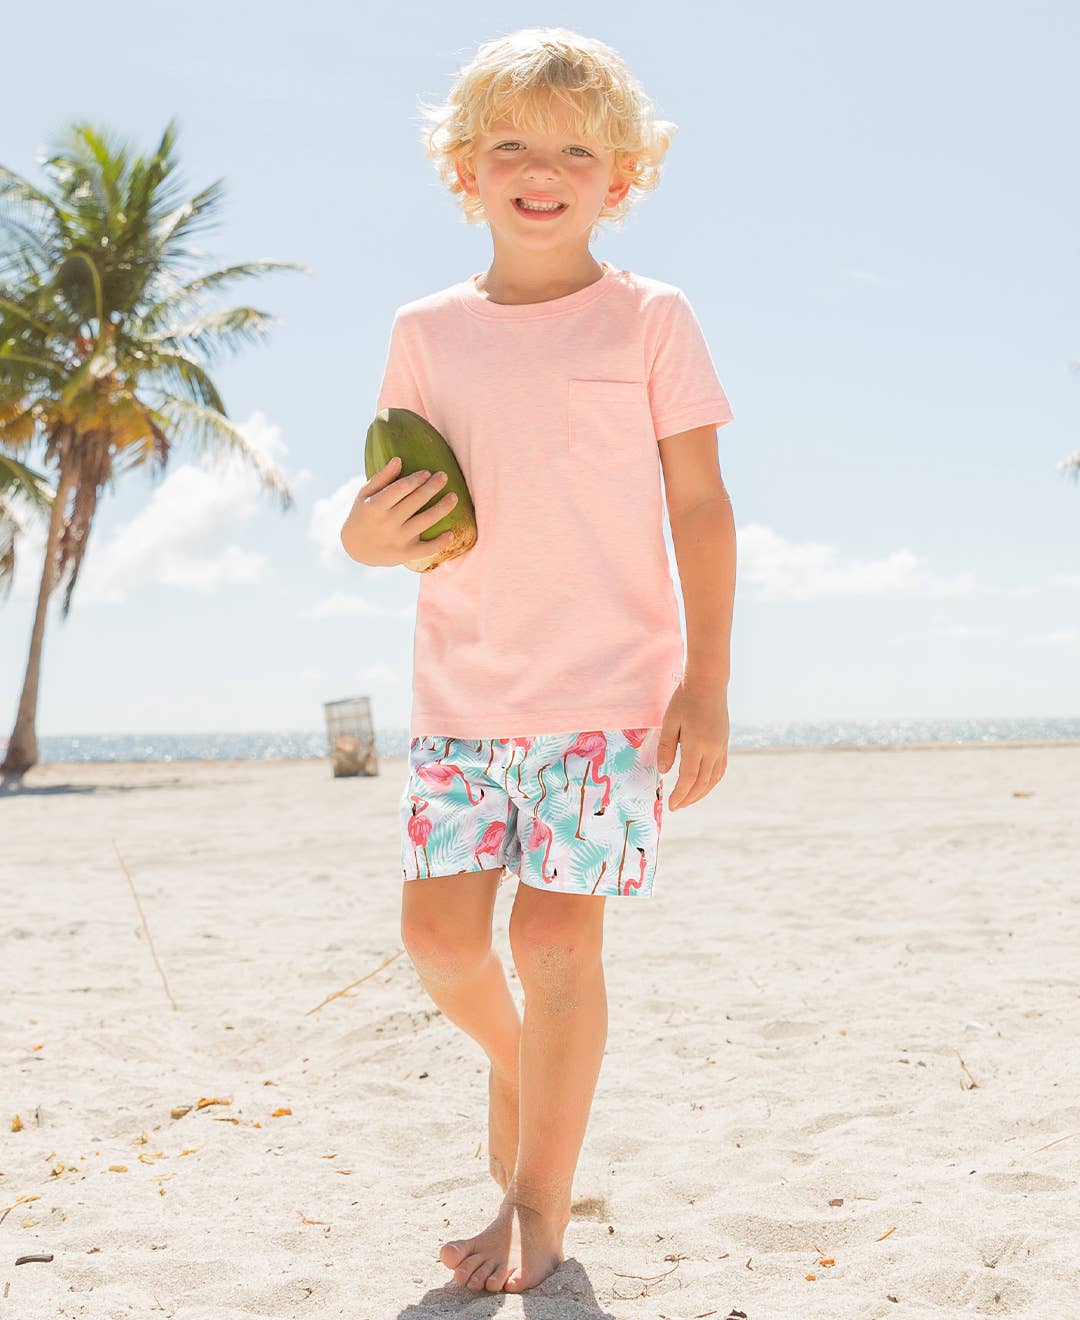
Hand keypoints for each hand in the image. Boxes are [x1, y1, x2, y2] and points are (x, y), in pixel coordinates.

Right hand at [340, 456, 457, 566]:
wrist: (356, 548)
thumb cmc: (363, 514)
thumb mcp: (365, 494)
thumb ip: (382, 477)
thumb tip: (398, 459)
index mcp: (375, 506)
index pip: (400, 489)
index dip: (416, 479)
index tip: (427, 472)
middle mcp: (386, 523)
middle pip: (415, 502)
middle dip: (432, 487)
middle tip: (444, 476)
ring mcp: (397, 540)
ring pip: (425, 522)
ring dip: (442, 508)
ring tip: (454, 497)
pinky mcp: (404, 554)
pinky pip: (426, 549)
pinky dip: (440, 543)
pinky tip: (451, 534)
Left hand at [657, 680, 729, 810]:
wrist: (708, 684)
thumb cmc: (684, 700)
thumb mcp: (669, 721)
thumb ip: (666, 747)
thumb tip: (663, 772)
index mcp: (697, 744)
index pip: (688, 778)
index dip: (680, 794)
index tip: (671, 805)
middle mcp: (712, 749)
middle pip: (702, 782)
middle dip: (689, 798)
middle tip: (676, 807)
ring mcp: (721, 747)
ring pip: (713, 779)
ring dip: (701, 793)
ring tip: (688, 800)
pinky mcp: (724, 743)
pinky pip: (720, 769)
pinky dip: (711, 782)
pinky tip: (703, 785)